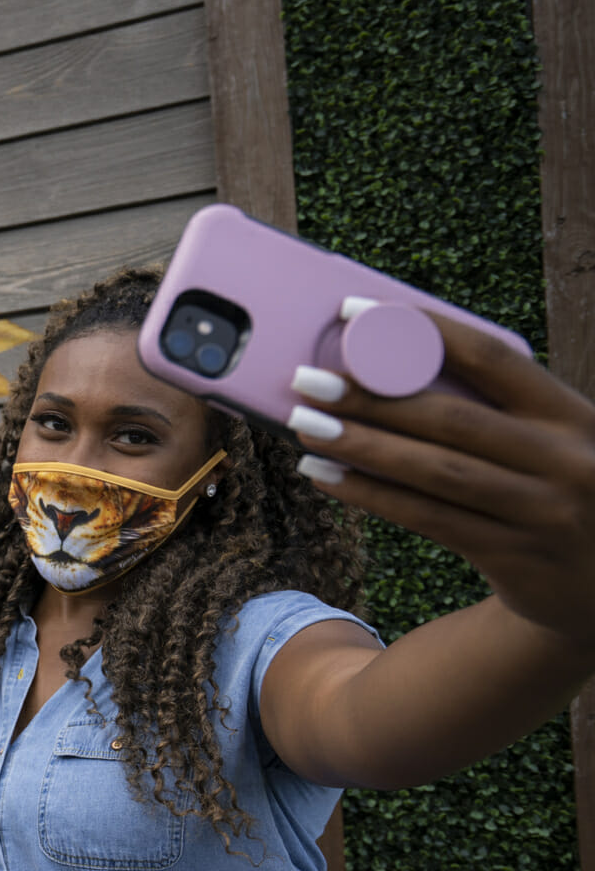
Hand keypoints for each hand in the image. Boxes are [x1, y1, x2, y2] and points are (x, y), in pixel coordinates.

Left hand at [289, 309, 594, 649]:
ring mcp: (544, 512)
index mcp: (574, 416)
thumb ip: (495, 414)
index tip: (354, 312)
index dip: (423, 332)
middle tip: (308, 380)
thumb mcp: (551, 446)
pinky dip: (372, 494)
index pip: (493, 359)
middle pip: (454, 418)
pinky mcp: (516, 559)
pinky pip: (429, 519)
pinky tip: (326, 475)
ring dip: (362, 446)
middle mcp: (566, 460)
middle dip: (373, 397)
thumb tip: (386, 374)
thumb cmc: (556, 496)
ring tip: (304, 425)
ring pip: (436, 472)